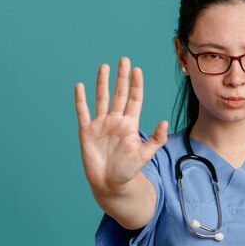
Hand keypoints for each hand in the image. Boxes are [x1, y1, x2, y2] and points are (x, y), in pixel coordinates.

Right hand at [74, 57, 167, 194]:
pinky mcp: (87, 132)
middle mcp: (116, 121)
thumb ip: (156, 139)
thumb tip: (164, 122)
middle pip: (119, 94)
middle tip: (124, 60)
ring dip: (102, 83)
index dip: (135, 85)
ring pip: (101, 99)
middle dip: (121, 78)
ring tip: (104, 67)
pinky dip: (81, 100)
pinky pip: (83, 113)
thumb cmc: (128, 170)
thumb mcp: (145, 155)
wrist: (110, 184)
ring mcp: (101, 125)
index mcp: (130, 124)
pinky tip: (80, 86)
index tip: (137, 70)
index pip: (134, 99)